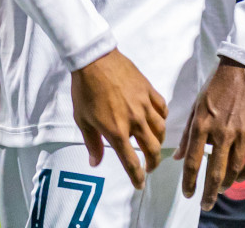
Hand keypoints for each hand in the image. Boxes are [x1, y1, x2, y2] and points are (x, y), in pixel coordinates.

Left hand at [70, 48, 168, 188]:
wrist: (94, 59)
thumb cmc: (85, 90)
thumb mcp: (82, 120)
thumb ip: (92, 143)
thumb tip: (95, 163)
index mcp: (117, 131)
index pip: (131, 162)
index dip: (137, 177)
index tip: (139, 184)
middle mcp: (135, 121)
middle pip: (152, 149)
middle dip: (152, 163)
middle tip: (149, 167)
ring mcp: (144, 105)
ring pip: (161, 130)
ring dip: (159, 142)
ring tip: (153, 146)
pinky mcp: (149, 90)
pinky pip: (162, 109)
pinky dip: (162, 118)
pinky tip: (158, 120)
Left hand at [175, 58, 244, 210]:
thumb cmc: (217, 86)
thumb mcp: (197, 105)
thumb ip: (188, 133)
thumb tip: (179, 157)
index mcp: (202, 124)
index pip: (194, 161)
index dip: (190, 182)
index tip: (188, 194)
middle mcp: (221, 131)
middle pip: (215, 171)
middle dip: (208, 192)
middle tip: (205, 204)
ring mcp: (241, 133)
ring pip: (234, 169)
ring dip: (226, 184)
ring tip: (219, 190)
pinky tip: (238, 178)